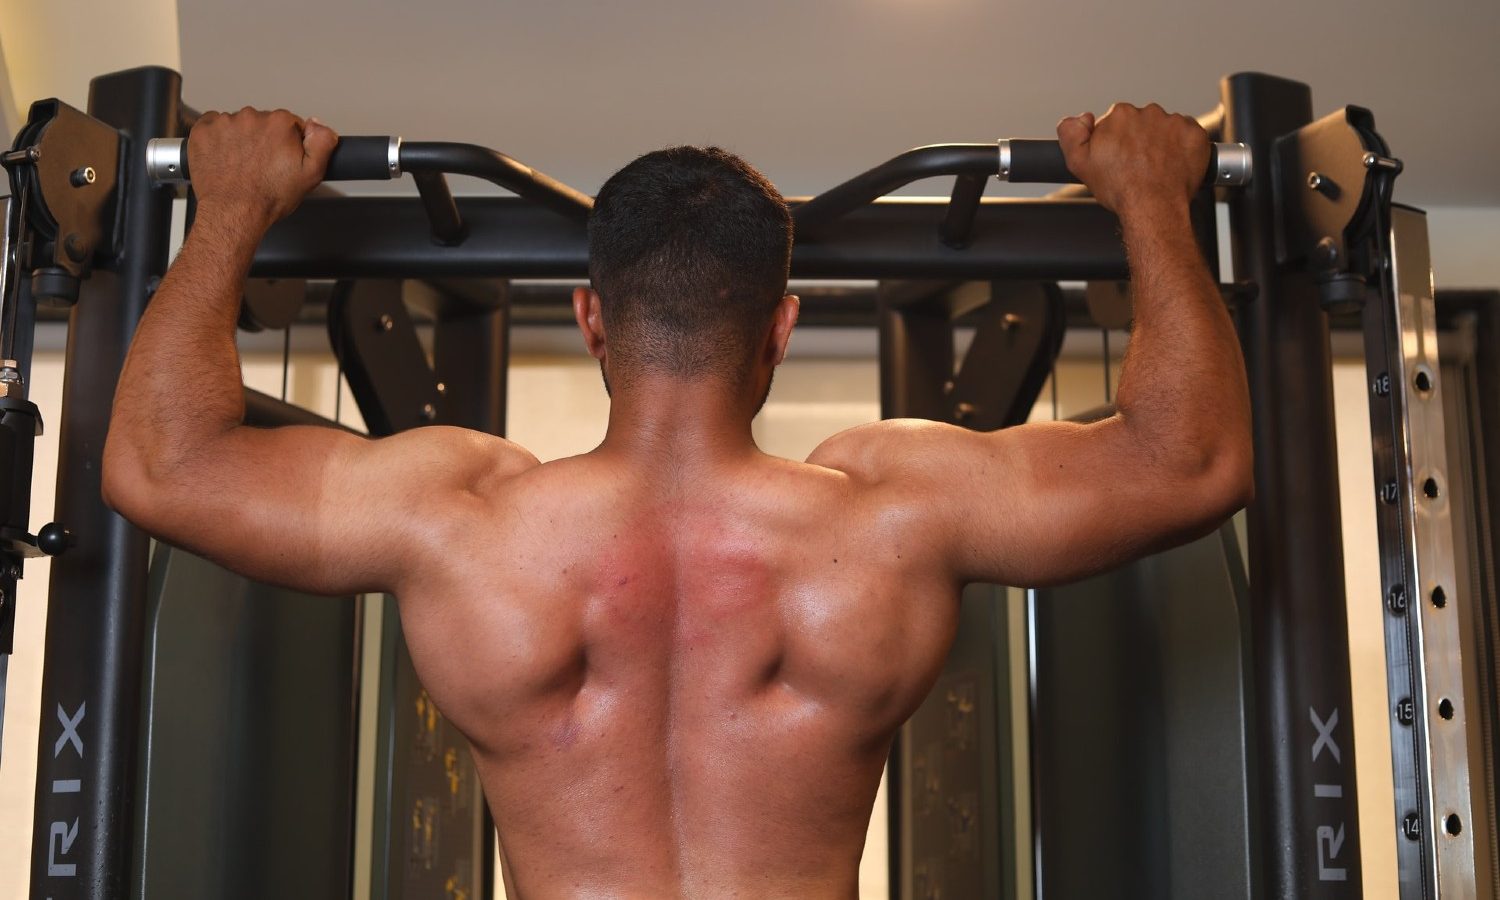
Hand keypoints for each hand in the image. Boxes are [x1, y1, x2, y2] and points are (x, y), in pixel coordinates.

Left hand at [187, 107, 337, 230]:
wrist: (233, 211)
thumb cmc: (267, 197)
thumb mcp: (312, 174)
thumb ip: (323, 142)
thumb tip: (318, 124)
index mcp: (279, 123)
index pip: (289, 123)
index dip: (287, 143)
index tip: (282, 159)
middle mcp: (252, 117)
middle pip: (262, 122)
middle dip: (263, 140)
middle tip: (261, 166)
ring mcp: (225, 123)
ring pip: (238, 125)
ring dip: (240, 140)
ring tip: (242, 165)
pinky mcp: (204, 131)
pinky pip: (212, 126)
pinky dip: (218, 139)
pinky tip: (225, 157)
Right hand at [1056, 103, 1208, 215]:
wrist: (1153, 208)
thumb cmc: (1120, 189)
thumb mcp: (1078, 163)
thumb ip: (1070, 133)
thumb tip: (1080, 118)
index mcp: (1120, 115)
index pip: (1118, 121)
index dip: (1117, 141)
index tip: (1119, 157)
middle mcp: (1149, 113)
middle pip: (1143, 123)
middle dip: (1141, 140)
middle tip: (1138, 165)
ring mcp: (1174, 123)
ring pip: (1166, 129)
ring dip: (1162, 144)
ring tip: (1156, 169)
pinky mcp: (1195, 135)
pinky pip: (1188, 136)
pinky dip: (1183, 149)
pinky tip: (1173, 166)